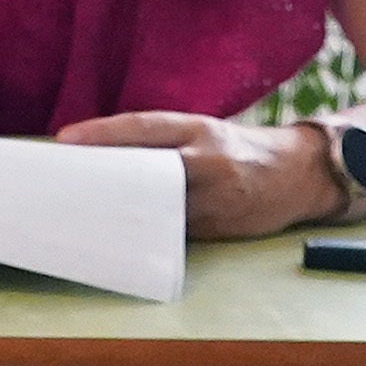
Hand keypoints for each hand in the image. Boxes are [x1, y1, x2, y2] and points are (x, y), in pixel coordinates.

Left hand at [55, 108, 341, 239]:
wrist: (301, 173)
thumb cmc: (239, 150)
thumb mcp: (204, 134)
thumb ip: (162, 144)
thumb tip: (104, 158)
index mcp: (198, 129)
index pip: (142, 127)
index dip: (102, 133)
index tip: (64, 141)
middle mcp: (205, 160)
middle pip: (143, 171)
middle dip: (105, 182)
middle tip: (64, 189)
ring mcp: (213, 196)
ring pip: (156, 207)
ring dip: (120, 214)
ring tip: (82, 217)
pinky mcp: (217, 226)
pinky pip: (173, 232)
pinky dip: (147, 234)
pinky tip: (119, 238)